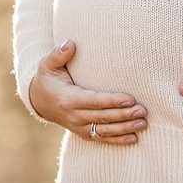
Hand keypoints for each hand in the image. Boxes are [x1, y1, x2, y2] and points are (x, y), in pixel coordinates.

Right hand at [27, 40, 146, 144]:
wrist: (39, 101)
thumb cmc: (48, 79)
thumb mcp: (47, 65)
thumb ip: (58, 55)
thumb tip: (69, 43)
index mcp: (68, 99)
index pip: (93, 101)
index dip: (112, 101)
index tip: (130, 99)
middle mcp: (73, 116)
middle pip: (102, 117)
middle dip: (124, 115)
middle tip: (143, 111)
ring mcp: (78, 127)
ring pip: (104, 130)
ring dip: (125, 128)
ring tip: (143, 123)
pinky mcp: (83, 133)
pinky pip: (102, 138)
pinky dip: (118, 140)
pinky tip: (134, 138)